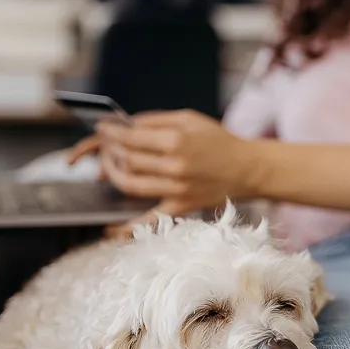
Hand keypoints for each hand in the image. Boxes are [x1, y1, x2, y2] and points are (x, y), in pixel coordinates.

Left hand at [97, 110, 258, 216]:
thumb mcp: (189, 119)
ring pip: (130, 185)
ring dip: (112, 174)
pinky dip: (128, 226)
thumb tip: (126, 125)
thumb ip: (156, 121)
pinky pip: (150, 220)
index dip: (111, 133)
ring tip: (108, 166)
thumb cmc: (220, 141)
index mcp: (176, 141)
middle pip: (127, 160)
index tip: (102, 129)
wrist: (248, 169)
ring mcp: (177, 190)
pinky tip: (109, 229)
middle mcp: (174, 167)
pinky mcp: (181, 208)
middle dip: (109, 150)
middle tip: (105, 145)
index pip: (130, 138)